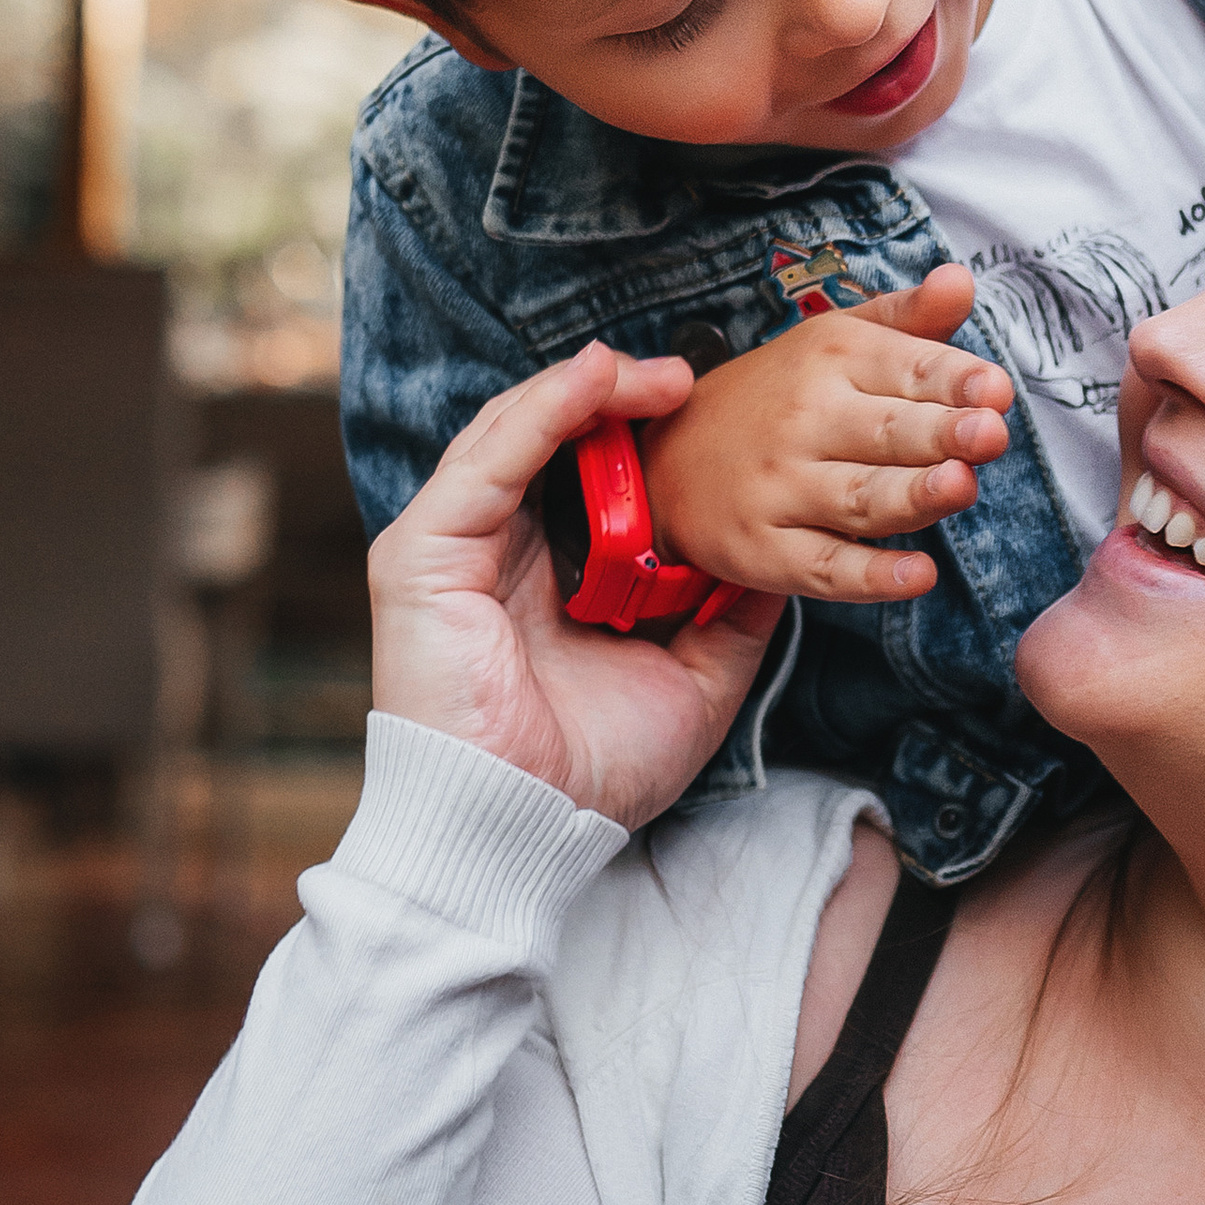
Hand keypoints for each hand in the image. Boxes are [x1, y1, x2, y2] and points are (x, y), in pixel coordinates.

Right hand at [368, 345, 787, 830]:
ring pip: (517, 432)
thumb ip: (730, 619)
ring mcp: (451, 548)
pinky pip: (488, 458)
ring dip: (590, 390)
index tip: (712, 415)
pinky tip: (596, 379)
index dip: (645, 439)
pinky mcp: (421, 553)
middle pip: (551, 442)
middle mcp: (493, 553)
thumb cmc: (591, 776)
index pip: (588, 480)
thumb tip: (783, 563)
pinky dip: (544, 410)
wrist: (521, 833)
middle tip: (692, 377)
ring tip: (660, 371)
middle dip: (621, 400)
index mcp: (545, 580)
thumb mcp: (693, 684)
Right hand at [639, 261, 1012, 599]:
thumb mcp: (836, 342)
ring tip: (960, 487)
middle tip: (990, 434)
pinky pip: (825, 567)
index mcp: (831, 358)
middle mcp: (804, 419)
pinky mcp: (766, 551)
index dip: (951, 380)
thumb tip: (962, 280)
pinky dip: (871, 576)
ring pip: (860, 496)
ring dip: (912, 495)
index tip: (994, 390)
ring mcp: (781, 489)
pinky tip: (918, 576)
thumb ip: (908, 320)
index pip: (904, 368)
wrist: (667, 465)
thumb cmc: (780, 399)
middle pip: (886, 431)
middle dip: (940, 433)